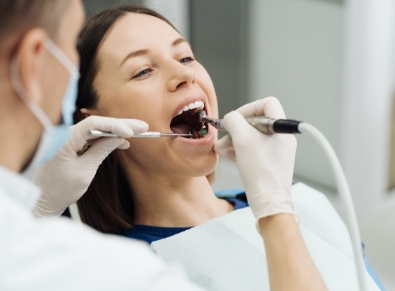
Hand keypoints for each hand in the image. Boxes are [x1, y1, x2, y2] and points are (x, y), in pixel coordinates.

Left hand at [32, 116, 147, 216]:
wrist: (42, 202)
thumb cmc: (59, 190)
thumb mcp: (84, 172)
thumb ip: (101, 151)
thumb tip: (119, 138)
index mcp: (64, 139)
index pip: (92, 124)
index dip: (114, 125)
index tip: (131, 132)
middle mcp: (66, 135)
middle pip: (97, 124)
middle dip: (121, 125)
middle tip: (143, 126)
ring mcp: (69, 140)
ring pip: (97, 130)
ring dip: (117, 131)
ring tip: (138, 133)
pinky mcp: (73, 146)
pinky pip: (93, 138)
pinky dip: (108, 139)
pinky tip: (123, 141)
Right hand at [214, 97, 297, 222]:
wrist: (268, 201)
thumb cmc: (260, 171)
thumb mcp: (242, 139)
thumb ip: (233, 121)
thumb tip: (229, 119)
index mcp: (280, 128)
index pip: (267, 103)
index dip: (249, 107)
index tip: (236, 119)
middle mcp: (281, 138)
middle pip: (256, 122)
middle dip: (237, 127)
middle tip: (225, 136)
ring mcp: (275, 152)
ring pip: (252, 137)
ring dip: (234, 139)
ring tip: (221, 148)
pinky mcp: (269, 163)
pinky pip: (253, 150)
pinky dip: (239, 150)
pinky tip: (226, 154)